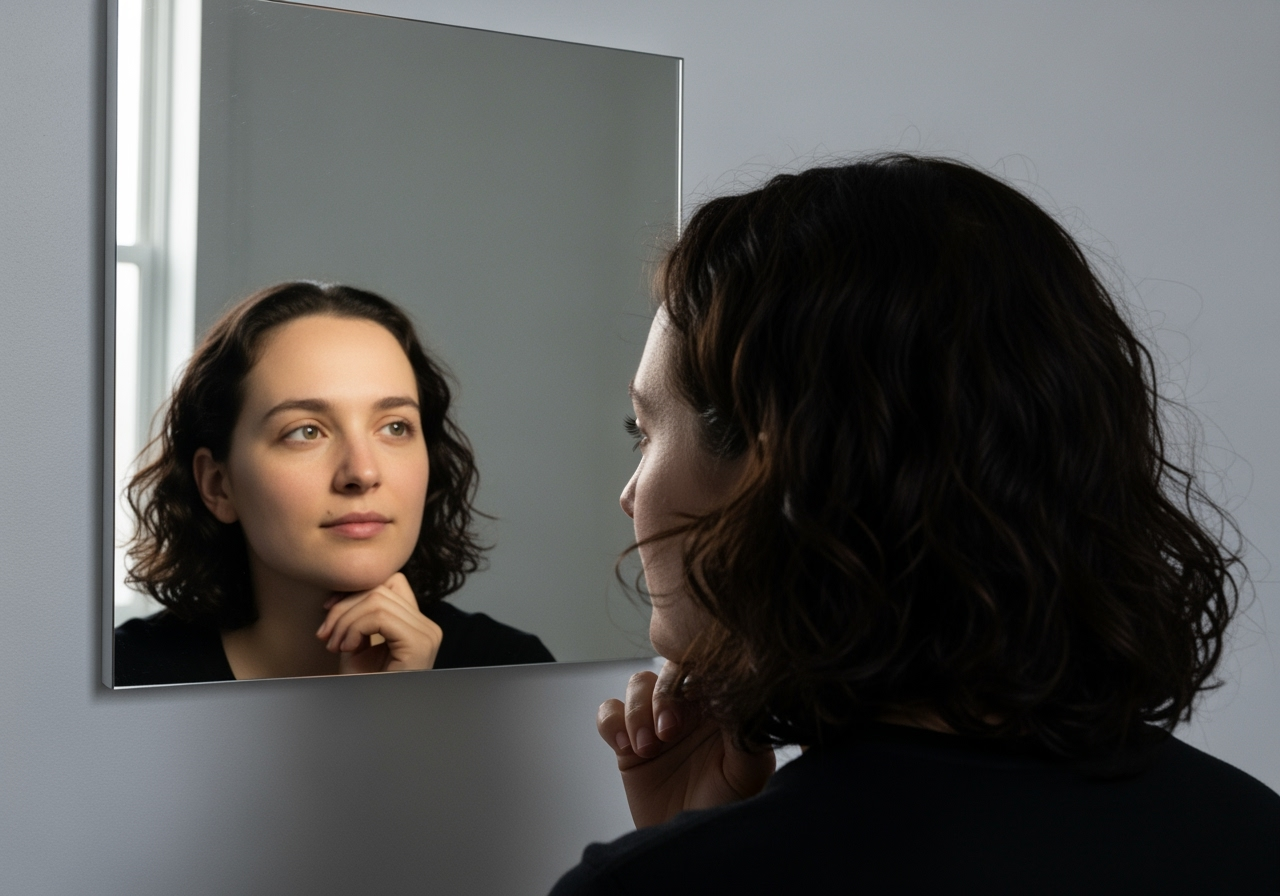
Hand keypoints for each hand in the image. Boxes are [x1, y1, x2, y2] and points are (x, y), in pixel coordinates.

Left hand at [315, 573, 442, 673]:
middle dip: (343, 608)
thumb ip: (358, 613)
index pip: (389, 583)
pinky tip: (346, 649)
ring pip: (377, 600)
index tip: (328, 611)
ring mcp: (427, 634)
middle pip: (381, 588)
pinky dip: (354, 629)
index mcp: (417, 624)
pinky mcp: (419, 643)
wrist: (369, 722)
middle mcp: (428, 626)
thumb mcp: (357, 642)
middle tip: (325, 635)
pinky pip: (380, 616)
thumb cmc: (361, 685)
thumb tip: (343, 586)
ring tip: (334, 645)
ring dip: (344, 621)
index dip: (355, 591)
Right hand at [597, 661, 775, 827]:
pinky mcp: (628, 742)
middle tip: (667, 732)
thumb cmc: (724, 810)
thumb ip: (744, 733)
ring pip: (638, 684)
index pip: (703, 669)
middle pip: (668, 672)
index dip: (693, 678)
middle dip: (662, 697)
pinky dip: (612, 723)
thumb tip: (737, 697)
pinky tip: (625, 747)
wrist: (689, 848)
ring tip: (647, 748)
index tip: (691, 704)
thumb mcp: (746, 773)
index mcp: (718, 707)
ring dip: (637, 710)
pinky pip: (609, 712)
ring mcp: (656, 723)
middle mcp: (687, 709)